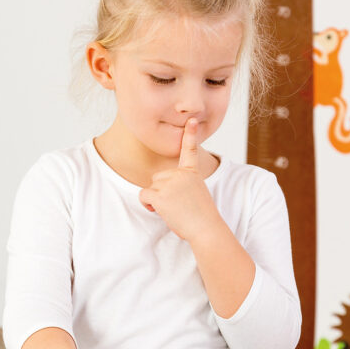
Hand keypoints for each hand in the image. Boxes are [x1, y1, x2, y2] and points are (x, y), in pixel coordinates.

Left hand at [139, 118, 221, 240]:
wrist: (206, 228)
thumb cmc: (201, 216)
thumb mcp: (195, 194)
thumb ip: (181, 186)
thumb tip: (161, 193)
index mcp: (192, 172)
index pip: (190, 150)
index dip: (190, 134)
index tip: (191, 120)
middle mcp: (181, 174)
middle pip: (158, 177)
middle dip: (161, 190)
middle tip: (176, 204)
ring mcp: (170, 183)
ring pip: (150, 187)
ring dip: (155, 199)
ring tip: (172, 209)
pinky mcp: (160, 195)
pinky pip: (144, 195)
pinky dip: (148, 204)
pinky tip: (160, 210)